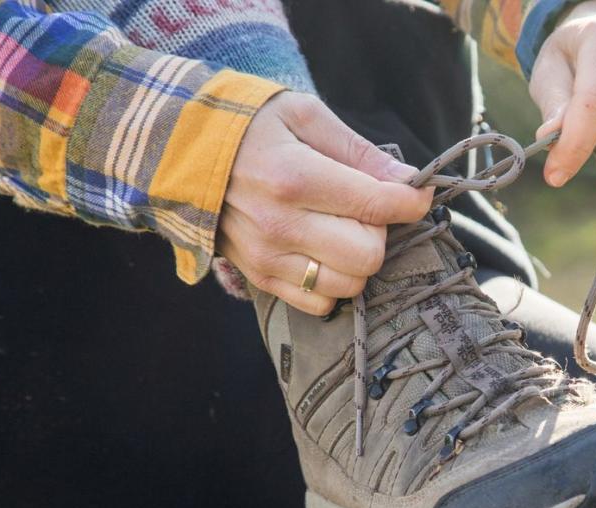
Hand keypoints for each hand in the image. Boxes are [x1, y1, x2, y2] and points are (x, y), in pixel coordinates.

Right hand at [219, 93, 432, 314]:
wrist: (179, 151)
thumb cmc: (248, 124)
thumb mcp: (304, 116)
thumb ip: (358, 151)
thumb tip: (408, 180)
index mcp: (294, 177)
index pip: (377, 205)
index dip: (411, 201)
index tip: (416, 194)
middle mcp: (280, 225)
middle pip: (368, 255)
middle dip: (380, 232)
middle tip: (365, 209)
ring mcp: (267, 258)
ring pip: (349, 285)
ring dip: (357, 259)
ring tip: (340, 229)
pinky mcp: (259, 278)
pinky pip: (319, 304)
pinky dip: (332, 283)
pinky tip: (322, 252)